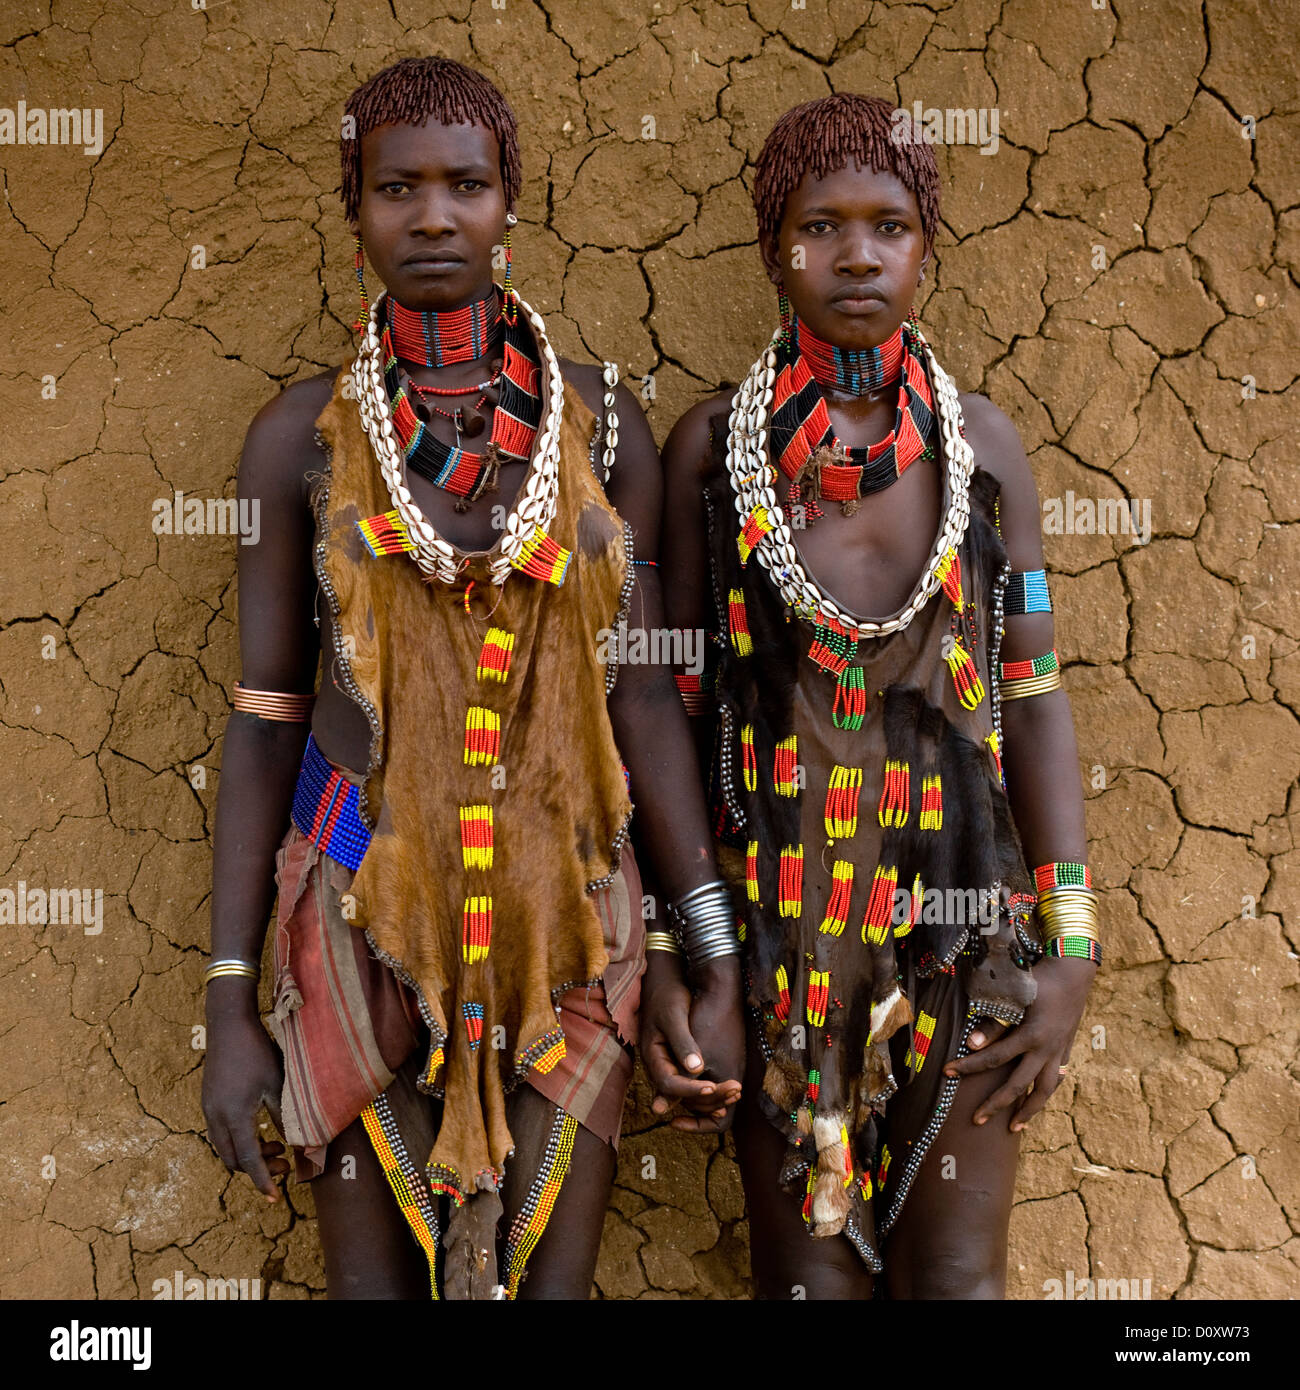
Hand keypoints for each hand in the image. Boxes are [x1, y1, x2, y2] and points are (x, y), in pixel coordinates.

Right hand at [202, 993, 289, 1200]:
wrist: (229, 1024)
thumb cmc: (257, 1051)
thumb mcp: (276, 1085)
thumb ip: (285, 1117)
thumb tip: (299, 1144)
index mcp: (235, 1116)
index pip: (249, 1160)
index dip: (263, 1181)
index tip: (274, 1198)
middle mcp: (217, 1118)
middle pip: (234, 1160)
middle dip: (259, 1169)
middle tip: (285, 1163)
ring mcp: (209, 1109)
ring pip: (226, 1148)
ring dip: (249, 1154)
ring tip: (277, 1145)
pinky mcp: (209, 1101)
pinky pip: (221, 1133)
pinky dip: (240, 1140)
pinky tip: (260, 1129)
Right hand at [639, 952, 741, 1132]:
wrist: (664, 983)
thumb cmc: (668, 996)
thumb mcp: (674, 1016)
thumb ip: (683, 1042)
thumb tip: (696, 1069)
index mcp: (652, 1056)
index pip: (668, 1085)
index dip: (690, 1090)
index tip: (713, 1087)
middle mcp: (659, 1066)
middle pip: (678, 1095)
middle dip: (706, 1098)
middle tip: (733, 1092)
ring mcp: (669, 1065)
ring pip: (686, 1093)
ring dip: (710, 1097)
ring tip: (735, 1093)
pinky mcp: (679, 1061)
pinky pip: (691, 1083)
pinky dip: (708, 1088)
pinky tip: (727, 1088)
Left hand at [943, 955, 1095, 1130]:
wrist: (1073, 974)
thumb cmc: (1038, 980)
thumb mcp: (1014, 997)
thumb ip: (994, 1024)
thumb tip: (971, 1044)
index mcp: (1031, 1036)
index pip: (993, 1058)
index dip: (968, 1066)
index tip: (947, 1071)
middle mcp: (1046, 1050)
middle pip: (1018, 1085)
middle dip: (995, 1104)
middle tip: (976, 1120)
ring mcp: (1058, 1053)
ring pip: (1044, 1091)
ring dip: (1028, 1111)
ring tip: (1014, 1127)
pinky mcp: (1065, 1052)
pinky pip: (1055, 1081)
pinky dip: (1044, 1094)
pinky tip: (1034, 1103)